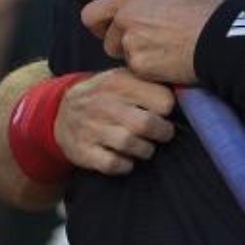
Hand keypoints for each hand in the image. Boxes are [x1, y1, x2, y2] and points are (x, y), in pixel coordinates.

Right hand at [53, 69, 176, 174]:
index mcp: (118, 82)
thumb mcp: (121, 78)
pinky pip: (113, 164)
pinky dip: (126, 165)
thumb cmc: (104, 96)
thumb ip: (148, 82)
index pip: (161, 99)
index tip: (165, 111)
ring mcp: (92, 128)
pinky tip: (127, 159)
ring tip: (146, 146)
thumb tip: (184, 90)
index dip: (168, 108)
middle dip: (163, 133)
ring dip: (146, 149)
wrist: (60, 113)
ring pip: (131, 144)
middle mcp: (104, 104)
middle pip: (147, 124)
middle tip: (163, 133)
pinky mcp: (83, 151)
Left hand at [81, 0, 226, 83]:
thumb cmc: (204, 10)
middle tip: (148, 43)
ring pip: (125, 58)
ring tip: (164, 51)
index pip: (92, 14)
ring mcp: (132, 45)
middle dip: (124, 45)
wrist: (218, 38)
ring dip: (139, 57)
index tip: (107, 29)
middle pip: (109, 41)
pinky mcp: (141, 67)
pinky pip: (139, 72)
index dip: (99, 24)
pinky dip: (151, 70)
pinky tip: (170, 62)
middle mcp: (125, 20)